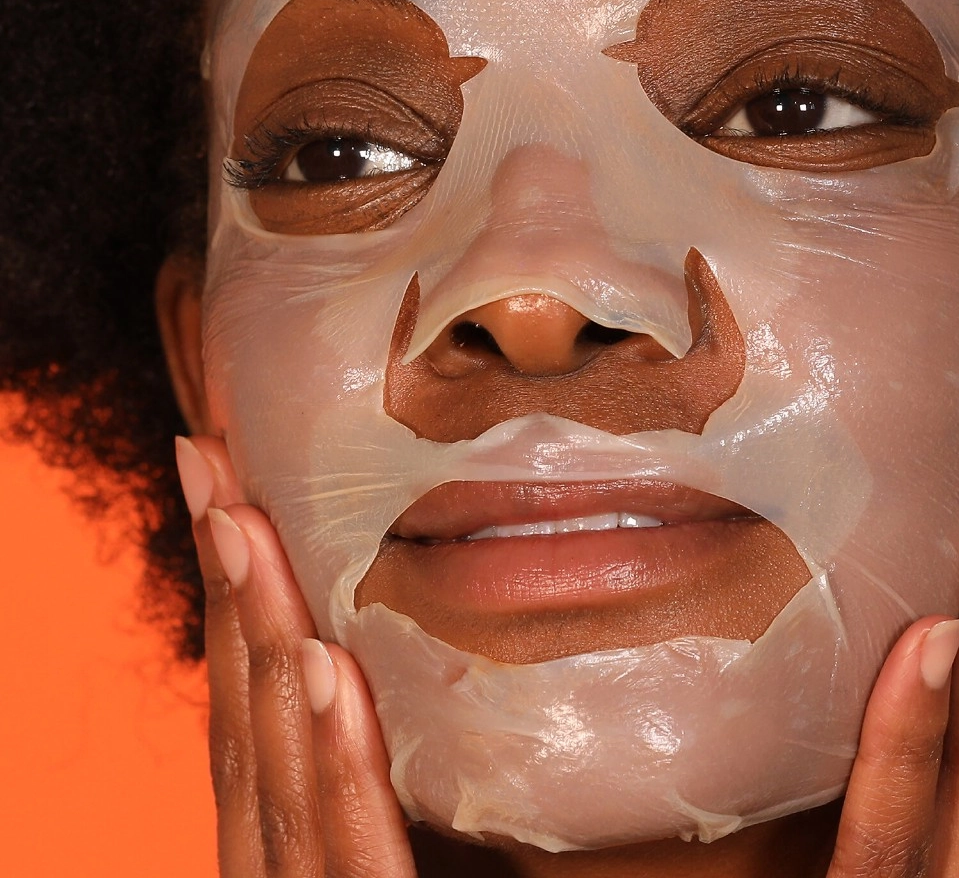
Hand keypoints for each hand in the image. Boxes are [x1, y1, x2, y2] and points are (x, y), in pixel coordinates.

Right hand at [175, 434, 415, 877]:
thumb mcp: (407, 823)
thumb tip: (382, 644)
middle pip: (243, 708)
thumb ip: (383, 756)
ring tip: (241, 525)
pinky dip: (334, 756)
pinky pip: (349, 843)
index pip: (246, 696)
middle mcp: (277, 852)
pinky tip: (324, 667)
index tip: (218, 480)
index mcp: (283, 826)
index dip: (227, 590)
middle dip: (225, 582)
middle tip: (210, 461)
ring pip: (272, 757)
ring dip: (258, 635)